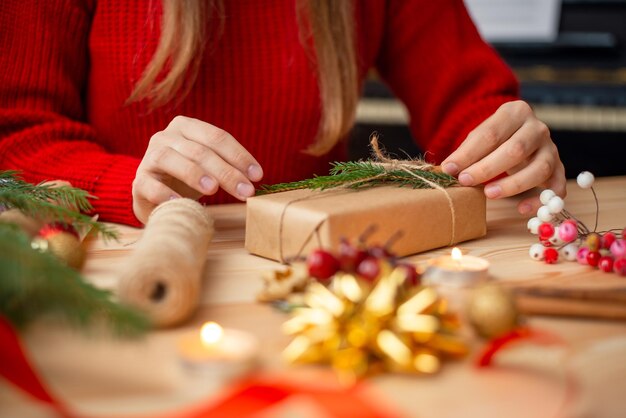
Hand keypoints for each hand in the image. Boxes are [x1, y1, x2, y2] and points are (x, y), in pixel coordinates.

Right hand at [132, 116, 262, 223]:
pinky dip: (164, 193)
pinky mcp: (138, 181)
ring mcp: (149, 157)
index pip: (217, 137)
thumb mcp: (210, 166)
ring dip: (194, 174)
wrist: (155, 196)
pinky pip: (150, 184)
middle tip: (246, 191)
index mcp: (187, 126)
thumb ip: (228, 165)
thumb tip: (254, 178)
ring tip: (213, 190)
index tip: (257, 176)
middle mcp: (165, 136)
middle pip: (199, 151)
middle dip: (226, 172)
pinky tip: (181, 202)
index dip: (239, 156)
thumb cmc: (188, 178)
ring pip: (171, 160)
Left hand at [441, 100, 565, 215]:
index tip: (450, 169)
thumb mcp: (479, 138)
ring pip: (540, 168)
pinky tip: (521, 209)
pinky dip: (541, 200)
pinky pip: (556, 187)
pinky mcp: (558, 168)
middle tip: (466, 181)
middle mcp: (538, 128)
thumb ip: (466, 152)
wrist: (520, 135)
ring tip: (489, 194)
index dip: (469, 153)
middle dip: (488, 168)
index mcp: (516, 112)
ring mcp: (551, 148)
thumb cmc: (496, 138)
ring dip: (513, 184)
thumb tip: (448, 169)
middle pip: (516, 149)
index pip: (491, 133)